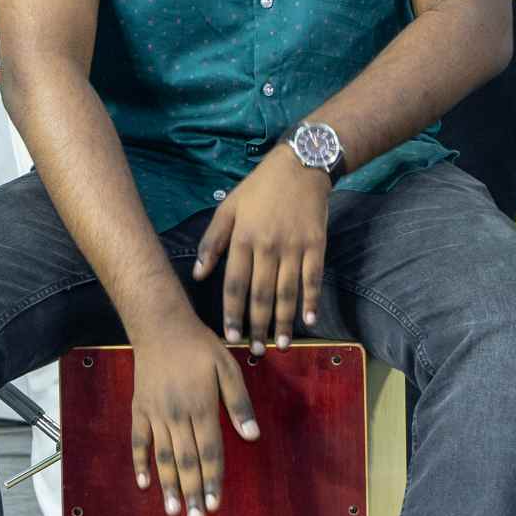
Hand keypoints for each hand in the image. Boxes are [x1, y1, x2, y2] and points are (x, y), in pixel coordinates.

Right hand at [124, 317, 257, 515]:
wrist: (160, 326)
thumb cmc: (200, 347)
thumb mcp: (228, 367)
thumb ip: (239, 403)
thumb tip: (252, 436)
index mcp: (202, 407)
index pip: (210, 452)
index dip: (213, 481)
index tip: (215, 505)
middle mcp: (178, 415)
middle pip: (187, 462)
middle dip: (192, 494)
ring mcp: (155, 414)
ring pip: (163, 457)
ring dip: (168, 487)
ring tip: (172, 512)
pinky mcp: (139, 410)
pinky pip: (138, 441)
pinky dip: (140, 463)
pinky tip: (145, 483)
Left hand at [192, 141, 330, 349]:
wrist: (301, 165)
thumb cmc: (259, 188)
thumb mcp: (228, 208)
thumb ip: (212, 242)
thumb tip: (198, 275)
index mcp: (242, 238)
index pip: (234, 284)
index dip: (231, 314)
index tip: (230, 336)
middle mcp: (267, 246)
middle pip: (260, 295)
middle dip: (258, 326)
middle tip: (256, 350)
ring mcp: (294, 246)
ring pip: (287, 292)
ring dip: (284, 322)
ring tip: (280, 345)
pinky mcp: (316, 244)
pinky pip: (313, 278)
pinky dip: (311, 300)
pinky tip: (309, 320)